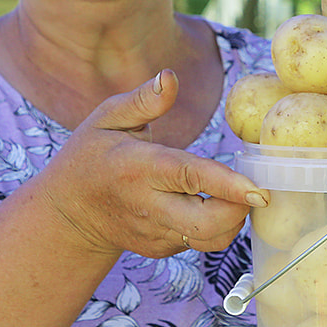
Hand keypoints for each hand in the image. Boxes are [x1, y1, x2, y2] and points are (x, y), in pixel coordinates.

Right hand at [39, 69, 268, 258]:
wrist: (68, 214)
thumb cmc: (91, 156)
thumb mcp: (106, 118)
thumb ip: (143, 100)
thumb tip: (170, 76)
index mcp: (137, 168)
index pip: (188, 177)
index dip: (226, 184)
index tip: (258, 190)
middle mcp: (148, 206)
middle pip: (207, 222)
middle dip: (240, 208)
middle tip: (253, 186)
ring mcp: (155, 234)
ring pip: (211, 239)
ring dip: (234, 219)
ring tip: (235, 193)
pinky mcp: (162, 249)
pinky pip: (202, 243)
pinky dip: (218, 226)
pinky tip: (212, 204)